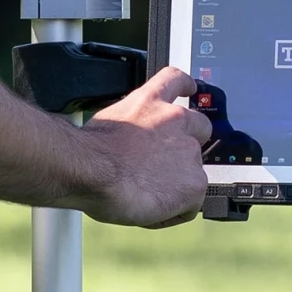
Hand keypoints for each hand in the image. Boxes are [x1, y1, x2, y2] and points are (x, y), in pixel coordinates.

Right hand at [78, 68, 211, 227]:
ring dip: (178, 181)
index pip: (177, 80)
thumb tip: (131, 142)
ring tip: (148, 193)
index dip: (186, 86)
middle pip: (200, 128)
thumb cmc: (91, 151)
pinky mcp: (194, 182)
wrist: (93, 170)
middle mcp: (176, 120)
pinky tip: (153, 209)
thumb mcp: (110, 121)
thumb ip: (131, 125)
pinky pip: (190, 203)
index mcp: (151, 101)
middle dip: (187, 144)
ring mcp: (189, 151)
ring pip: (194, 170)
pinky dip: (175, 211)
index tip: (190, 88)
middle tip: (163, 164)